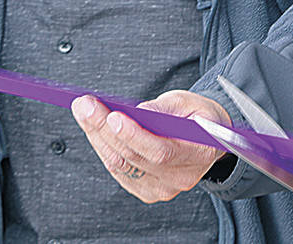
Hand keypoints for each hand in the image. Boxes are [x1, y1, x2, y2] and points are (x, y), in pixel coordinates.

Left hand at [72, 89, 228, 202]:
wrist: (207, 140)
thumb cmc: (198, 117)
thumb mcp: (188, 102)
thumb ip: (163, 108)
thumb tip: (134, 112)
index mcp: (200, 153)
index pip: (161, 151)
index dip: (134, 135)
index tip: (113, 115)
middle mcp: (181, 177)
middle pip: (134, 157)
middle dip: (104, 129)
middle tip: (84, 105)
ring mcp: (163, 188)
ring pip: (121, 164)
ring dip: (97, 137)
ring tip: (84, 111)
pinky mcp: (148, 191)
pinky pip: (118, 170)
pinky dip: (103, 148)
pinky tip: (94, 129)